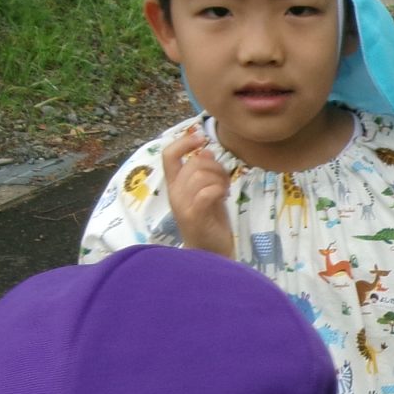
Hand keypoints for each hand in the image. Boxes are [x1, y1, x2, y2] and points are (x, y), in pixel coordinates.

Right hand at [161, 127, 236, 256]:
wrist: (209, 255)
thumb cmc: (210, 224)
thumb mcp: (208, 193)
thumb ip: (205, 173)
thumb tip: (205, 151)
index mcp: (175, 186)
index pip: (168, 155)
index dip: (183, 142)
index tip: (201, 138)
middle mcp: (175, 194)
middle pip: (194, 163)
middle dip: (216, 167)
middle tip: (225, 181)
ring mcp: (182, 205)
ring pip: (201, 175)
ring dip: (220, 178)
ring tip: (224, 190)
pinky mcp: (194, 216)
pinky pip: (207, 191)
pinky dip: (219, 189)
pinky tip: (224, 197)